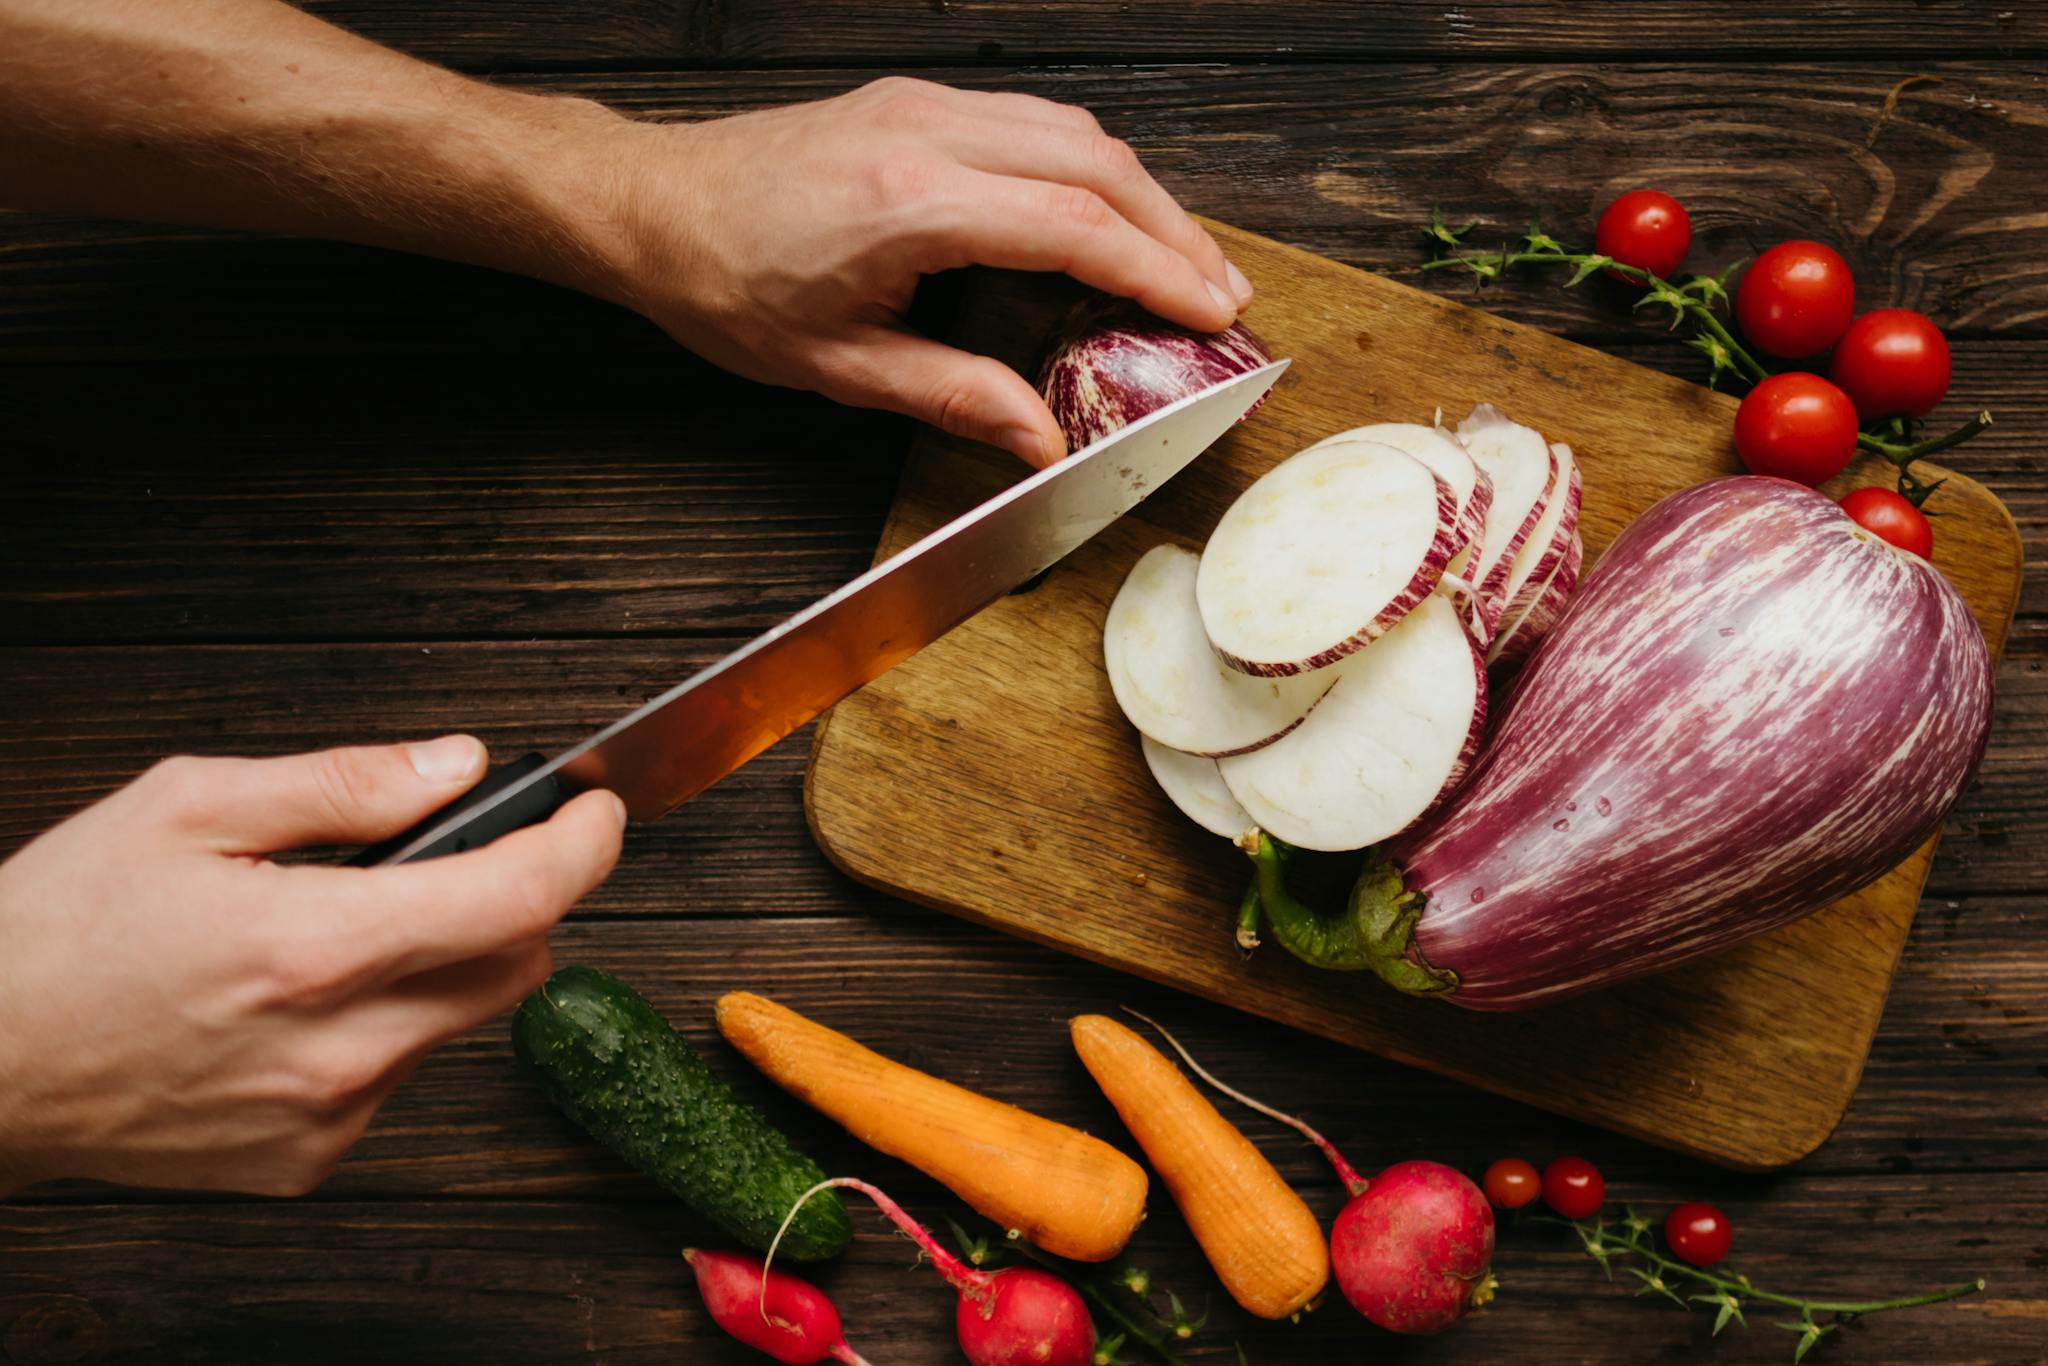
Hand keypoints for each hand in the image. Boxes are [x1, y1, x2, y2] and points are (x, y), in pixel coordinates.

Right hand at [0, 737, 623, 1195]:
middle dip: (509, 900)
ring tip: (335, 932)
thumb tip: (458, 765)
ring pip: (457, 1021)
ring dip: (439, 965)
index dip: (580, 847)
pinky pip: (396, 1078)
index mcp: (312, 946)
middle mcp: (335, 1046)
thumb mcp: (188, 807)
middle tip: (445, 862)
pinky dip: (383, 1028)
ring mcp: (324, 1115)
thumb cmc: (55, 931)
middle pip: (513, 964)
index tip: (598, 814)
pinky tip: (297, 1004)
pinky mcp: (304, 1161)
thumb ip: (344, 786)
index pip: (516, 898)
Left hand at [592, 78, 1253, 467]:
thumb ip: (955, 398)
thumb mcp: (839, 367)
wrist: (653, 207)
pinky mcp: (916, 102)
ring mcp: (924, 106)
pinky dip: (1092, 168)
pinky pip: (1034, 121)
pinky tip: (1110, 214)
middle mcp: (926, 134)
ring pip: (1073, 130)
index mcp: (909, 203)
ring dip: (1142, 194)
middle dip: (1174, 230)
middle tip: (1222, 295)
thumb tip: (1042, 440)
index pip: (1073, 224)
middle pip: (1095, 162)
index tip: (1210, 312)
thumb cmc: (725, 283)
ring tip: (1183, 261)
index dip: (1156, 270)